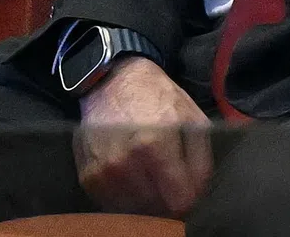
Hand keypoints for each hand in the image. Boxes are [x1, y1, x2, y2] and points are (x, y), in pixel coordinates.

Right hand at [73, 56, 211, 217]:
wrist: (111, 78)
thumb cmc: (155, 96)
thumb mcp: (190, 116)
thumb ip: (201, 160)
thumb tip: (197, 195)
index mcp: (153, 144)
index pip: (179, 201)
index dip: (187, 196)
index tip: (184, 186)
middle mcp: (124, 161)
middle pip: (157, 208)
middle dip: (165, 197)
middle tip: (164, 177)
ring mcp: (103, 169)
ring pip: (134, 210)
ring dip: (143, 198)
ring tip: (145, 174)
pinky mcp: (88, 174)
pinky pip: (112, 203)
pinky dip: (123, 195)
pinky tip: (127, 174)